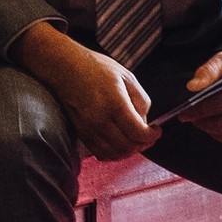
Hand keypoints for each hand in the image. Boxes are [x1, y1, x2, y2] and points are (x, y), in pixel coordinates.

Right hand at [10, 23, 159, 160]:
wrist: (65, 67)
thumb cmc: (96, 68)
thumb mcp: (127, 77)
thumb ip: (141, 100)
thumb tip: (145, 122)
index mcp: (115, 104)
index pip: (137, 133)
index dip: (152, 136)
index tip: (156, 131)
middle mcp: (100, 120)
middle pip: (127, 147)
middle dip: (142, 145)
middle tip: (147, 137)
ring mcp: (88, 128)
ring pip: (113, 154)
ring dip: (128, 152)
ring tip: (134, 141)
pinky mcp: (80, 132)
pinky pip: (99, 152)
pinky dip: (113, 153)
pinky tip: (119, 143)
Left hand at [179, 40, 221, 143]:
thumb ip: (208, 70)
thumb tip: (192, 87)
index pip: (220, 103)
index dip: (199, 111)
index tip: (183, 114)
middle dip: (202, 122)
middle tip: (187, 116)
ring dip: (209, 127)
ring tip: (199, 117)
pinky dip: (219, 131)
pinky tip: (213, 120)